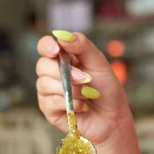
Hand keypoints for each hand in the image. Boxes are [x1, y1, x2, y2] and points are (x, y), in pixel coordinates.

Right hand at [36, 31, 132, 146]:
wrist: (112, 118)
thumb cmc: (106, 90)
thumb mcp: (98, 63)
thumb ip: (82, 46)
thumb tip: (61, 36)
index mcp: (63, 59)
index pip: (45, 47)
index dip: (46, 46)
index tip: (56, 50)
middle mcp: (52, 74)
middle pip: (42, 65)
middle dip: (64, 72)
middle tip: (84, 78)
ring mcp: (48, 93)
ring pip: (44, 84)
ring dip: (69, 89)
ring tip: (86, 95)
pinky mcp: (49, 110)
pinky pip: (49, 102)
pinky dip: (68, 103)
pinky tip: (81, 107)